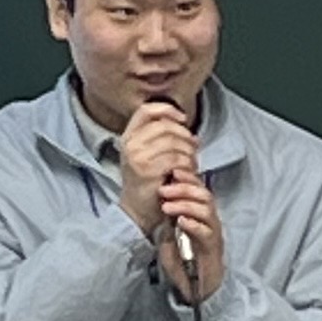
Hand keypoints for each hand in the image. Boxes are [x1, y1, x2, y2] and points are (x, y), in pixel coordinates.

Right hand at [113, 99, 199, 238]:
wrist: (137, 209)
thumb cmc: (147, 181)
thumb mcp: (145, 153)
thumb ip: (158, 135)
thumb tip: (182, 121)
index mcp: (128, 136)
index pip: (146, 110)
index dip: (167, 110)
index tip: (182, 119)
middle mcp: (130, 144)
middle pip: (165, 126)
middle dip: (185, 135)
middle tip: (193, 147)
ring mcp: (137, 157)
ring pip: (174, 143)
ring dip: (189, 152)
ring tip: (191, 162)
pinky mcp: (148, 171)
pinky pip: (176, 159)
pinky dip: (187, 164)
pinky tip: (187, 171)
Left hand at [158, 162, 226, 303]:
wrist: (197, 283)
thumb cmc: (183, 255)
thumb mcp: (171, 230)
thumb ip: (168, 213)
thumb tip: (157, 193)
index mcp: (200, 211)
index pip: (199, 187)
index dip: (188, 177)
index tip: (172, 172)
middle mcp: (209, 219)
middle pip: (204, 195)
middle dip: (184, 189)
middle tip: (164, 190)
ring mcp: (213, 232)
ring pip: (207, 211)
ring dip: (186, 205)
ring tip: (167, 207)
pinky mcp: (212, 247)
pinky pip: (206, 232)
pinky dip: (194, 224)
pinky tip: (181, 222)